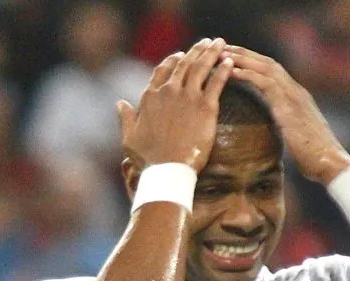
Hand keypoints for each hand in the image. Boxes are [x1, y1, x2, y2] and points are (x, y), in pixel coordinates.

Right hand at [117, 38, 231, 172]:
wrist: (168, 170)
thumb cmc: (148, 159)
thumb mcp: (129, 138)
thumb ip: (126, 118)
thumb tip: (120, 103)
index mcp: (151, 97)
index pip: (162, 71)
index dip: (172, 61)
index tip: (180, 55)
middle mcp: (169, 92)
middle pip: (184, 64)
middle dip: (196, 50)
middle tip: (206, 42)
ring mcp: (188, 97)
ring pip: (200, 67)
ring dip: (211, 52)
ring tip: (220, 43)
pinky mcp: (206, 107)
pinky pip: (217, 83)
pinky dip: (224, 70)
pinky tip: (230, 62)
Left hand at [222, 45, 349, 185]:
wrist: (330, 164)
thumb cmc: (315, 159)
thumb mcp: (298, 139)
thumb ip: (287, 129)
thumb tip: (278, 134)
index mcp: (298, 98)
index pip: (273, 73)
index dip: (253, 63)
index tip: (234, 59)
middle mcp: (296, 92)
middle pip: (268, 63)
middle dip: (245, 54)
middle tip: (223, 48)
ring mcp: (294, 96)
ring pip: (265, 67)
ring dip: (243, 59)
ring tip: (222, 54)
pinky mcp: (289, 105)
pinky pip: (265, 82)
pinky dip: (247, 74)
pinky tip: (231, 72)